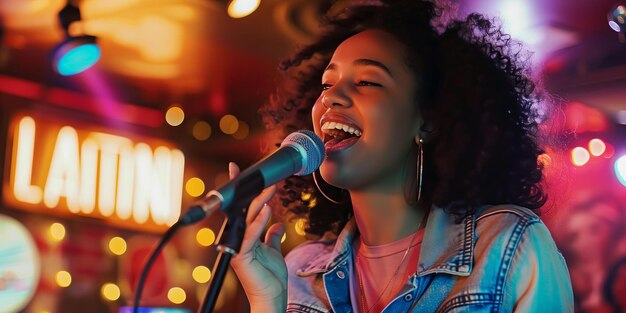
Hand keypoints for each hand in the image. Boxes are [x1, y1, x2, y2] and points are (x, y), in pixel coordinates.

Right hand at [227, 162, 287, 311]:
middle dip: (247, 190)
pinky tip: (266, 210)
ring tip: (269, 188)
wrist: (272, 296)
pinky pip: (251, 235)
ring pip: (247, 218)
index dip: (240, 190)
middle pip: (242, 209)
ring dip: (258, 201)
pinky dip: (258, 221)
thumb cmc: (270, 276)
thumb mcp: (274, 251)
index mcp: (243, 235)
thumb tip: (277, 225)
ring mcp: (237, 246)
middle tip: (253, 172)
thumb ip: (272, 237)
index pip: (241, 208)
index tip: (236, 169)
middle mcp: (236, 238)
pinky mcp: (242, 255)